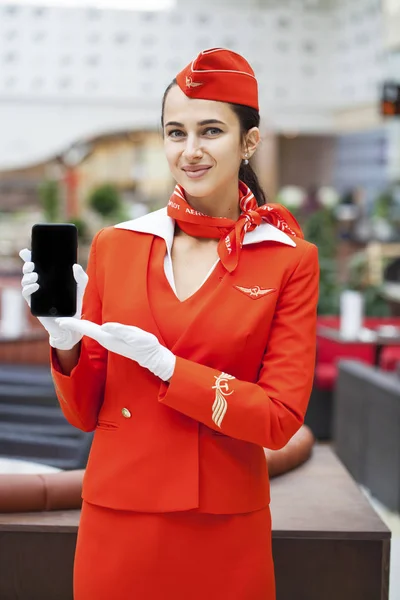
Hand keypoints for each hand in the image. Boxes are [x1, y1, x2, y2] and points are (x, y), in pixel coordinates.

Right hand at [19, 248, 88, 350]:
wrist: (71, 323)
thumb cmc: (74, 303)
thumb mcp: (80, 287)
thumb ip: (81, 276)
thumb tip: (75, 266)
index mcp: (49, 277)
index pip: (37, 264)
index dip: (29, 257)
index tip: (26, 252)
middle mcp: (40, 283)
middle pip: (28, 271)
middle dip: (27, 265)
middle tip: (32, 265)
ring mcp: (36, 293)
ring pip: (25, 281)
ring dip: (28, 276)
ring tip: (36, 276)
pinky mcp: (34, 304)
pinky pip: (26, 294)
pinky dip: (29, 288)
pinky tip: (36, 286)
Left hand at [56, 319, 175, 380]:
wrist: (152, 358)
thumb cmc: (146, 347)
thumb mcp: (136, 337)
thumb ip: (121, 331)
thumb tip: (105, 326)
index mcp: (108, 337)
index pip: (87, 329)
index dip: (74, 325)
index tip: (61, 321)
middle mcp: (106, 339)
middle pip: (85, 329)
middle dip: (73, 325)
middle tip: (60, 319)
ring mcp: (110, 340)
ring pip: (90, 330)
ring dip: (79, 326)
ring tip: (69, 321)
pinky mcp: (114, 339)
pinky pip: (96, 331)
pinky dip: (88, 327)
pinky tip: (86, 326)